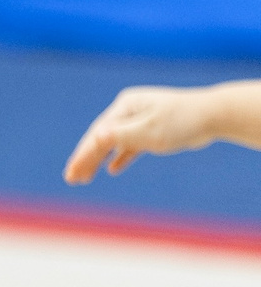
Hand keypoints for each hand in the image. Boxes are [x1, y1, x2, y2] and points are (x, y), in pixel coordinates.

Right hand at [65, 85, 219, 181]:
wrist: (215, 114)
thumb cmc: (183, 121)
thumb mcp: (151, 131)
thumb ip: (122, 135)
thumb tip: (97, 137)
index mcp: (124, 107)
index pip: (98, 134)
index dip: (83, 154)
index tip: (71, 173)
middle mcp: (129, 111)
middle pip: (101, 137)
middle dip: (86, 158)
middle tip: (71, 178)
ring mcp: (140, 119)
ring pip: (114, 142)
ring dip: (99, 159)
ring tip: (84, 177)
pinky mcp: (153, 129)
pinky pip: (130, 144)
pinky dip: (120, 156)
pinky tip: (112, 169)